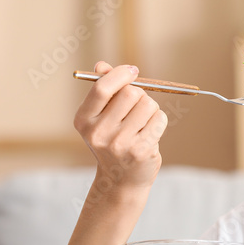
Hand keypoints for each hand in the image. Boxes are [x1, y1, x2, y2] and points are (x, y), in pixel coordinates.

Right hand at [73, 61, 168, 192]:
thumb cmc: (113, 140)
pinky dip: (159, 121)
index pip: (102, 88)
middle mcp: (99, 133)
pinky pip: (160, 119)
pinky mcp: (141, 151)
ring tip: (142, 123)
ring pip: (148, 104)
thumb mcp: (101, 116)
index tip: (132, 71)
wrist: (121, 179)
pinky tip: (150, 133)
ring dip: (150, 108)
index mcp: (83, 120)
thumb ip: (103, 90)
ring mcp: (120, 144)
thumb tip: (102, 65)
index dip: (120, 74)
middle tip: (137, 106)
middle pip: (131, 93)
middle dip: (139, 94)